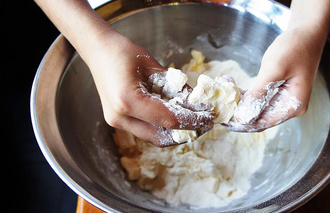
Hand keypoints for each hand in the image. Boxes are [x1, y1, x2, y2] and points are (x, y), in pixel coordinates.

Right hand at [83, 31, 213, 145]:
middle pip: (161, 137)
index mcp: (128, 102)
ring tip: (193, 122)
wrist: (97, 50)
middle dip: (185, 133)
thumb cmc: (122, 52)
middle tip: (204, 125)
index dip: (193, 120)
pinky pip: (145, 130)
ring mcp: (116, 121)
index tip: (209, 117)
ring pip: (153, 137)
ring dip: (174, 132)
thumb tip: (197, 101)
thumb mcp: (154, 67)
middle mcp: (120, 118)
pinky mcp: (117, 120)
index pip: (169, 120)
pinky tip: (176, 118)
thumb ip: (175, 87)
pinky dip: (162, 127)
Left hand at [224, 27, 322, 131]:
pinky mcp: (279, 92)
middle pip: (260, 118)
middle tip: (220, 104)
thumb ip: (258, 93)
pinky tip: (233, 86)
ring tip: (224, 91)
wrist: (307, 32)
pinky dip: (246, 95)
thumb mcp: (274, 69)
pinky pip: (259, 99)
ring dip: (240, 102)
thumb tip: (242, 116)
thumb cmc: (294, 48)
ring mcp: (285, 100)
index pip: (263, 123)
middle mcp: (290, 107)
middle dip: (239, 112)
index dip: (242, 123)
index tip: (223, 119)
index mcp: (293, 106)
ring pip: (257, 109)